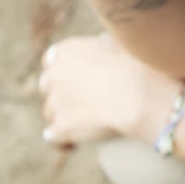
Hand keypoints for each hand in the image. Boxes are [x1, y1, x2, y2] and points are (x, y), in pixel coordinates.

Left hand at [39, 33, 179, 144]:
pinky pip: (54, 135)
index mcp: (65, 51)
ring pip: (50, 111)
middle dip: (61, 91)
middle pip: (47, 85)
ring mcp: (54, 103)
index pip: (51, 59)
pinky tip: (74, 140)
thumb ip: (100, 45)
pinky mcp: (59, 127)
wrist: (137, 95)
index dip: (64, 68)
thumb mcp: (117, 42)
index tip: (75, 75)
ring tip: (85, 120)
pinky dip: (63, 136)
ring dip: (63, 114)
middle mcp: (53, 74)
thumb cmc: (134, 65)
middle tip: (82, 97)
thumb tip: (102, 45)